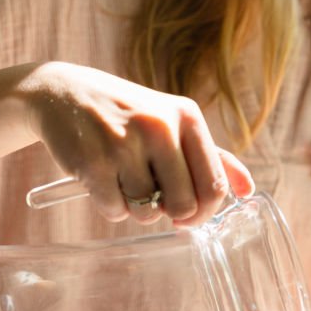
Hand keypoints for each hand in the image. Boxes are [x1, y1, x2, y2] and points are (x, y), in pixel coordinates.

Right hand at [24, 61, 253, 224]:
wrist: (63, 93)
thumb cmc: (126, 114)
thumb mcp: (172, 122)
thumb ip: (212, 156)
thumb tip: (248, 189)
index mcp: (186, 117)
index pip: (214, 186)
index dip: (204, 213)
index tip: (188, 216)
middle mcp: (160, 128)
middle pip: (185, 205)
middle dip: (170, 214)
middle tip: (154, 199)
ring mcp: (125, 145)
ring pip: (148, 212)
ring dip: (137, 210)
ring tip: (124, 182)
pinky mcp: (94, 163)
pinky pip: (115, 212)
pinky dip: (110, 207)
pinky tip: (103, 182)